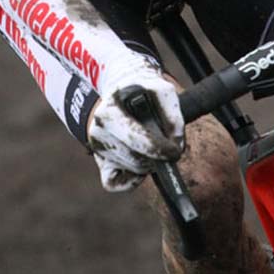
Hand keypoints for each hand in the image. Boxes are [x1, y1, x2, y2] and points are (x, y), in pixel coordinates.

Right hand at [86, 58, 183, 191]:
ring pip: (132, 170)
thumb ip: (173, 115)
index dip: (158, 148)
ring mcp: (97, 147)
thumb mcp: (163, 91)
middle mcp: (98, 130)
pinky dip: (131, 180)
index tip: (175, 151)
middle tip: (167, 148)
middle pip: (136, 159)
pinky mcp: (99, 161)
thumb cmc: (144, 91)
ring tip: (153, 146)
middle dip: (157, 157)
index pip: (134, 138)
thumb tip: (175, 144)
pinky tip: (141, 165)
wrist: (122, 90)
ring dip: (149, 163)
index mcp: (109, 112)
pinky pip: (114, 185)